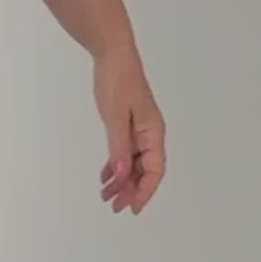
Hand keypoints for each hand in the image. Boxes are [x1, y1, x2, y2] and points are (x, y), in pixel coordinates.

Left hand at [93, 44, 165, 213]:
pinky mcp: (127, 123)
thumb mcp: (115, 115)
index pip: (155, 170)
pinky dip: (116, 165)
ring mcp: (139, 129)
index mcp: (153, 132)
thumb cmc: (117, 80)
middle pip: (145, 170)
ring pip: (134, 163)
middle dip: (131, 190)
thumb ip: (119, 146)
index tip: (132, 207)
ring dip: (121, 180)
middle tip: (114, 206)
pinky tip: (106, 176)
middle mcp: (150, 133)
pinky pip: (125, 151)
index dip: (145, 191)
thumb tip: (123, 174)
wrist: (112, 54)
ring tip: (106, 196)